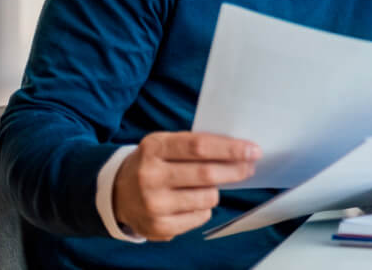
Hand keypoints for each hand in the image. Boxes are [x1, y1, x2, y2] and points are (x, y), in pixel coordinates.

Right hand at [113, 131, 260, 240]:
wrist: (118, 192)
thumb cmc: (154, 162)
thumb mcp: (165, 143)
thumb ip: (195, 144)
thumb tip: (239, 150)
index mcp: (154, 148)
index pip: (200, 146)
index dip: (230, 148)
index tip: (253, 149)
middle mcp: (150, 176)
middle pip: (206, 174)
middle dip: (235, 170)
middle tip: (251, 166)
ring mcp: (153, 205)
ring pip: (207, 197)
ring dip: (218, 189)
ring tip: (212, 184)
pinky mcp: (157, 228)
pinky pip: (199, 216)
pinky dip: (205, 207)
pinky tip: (195, 200)